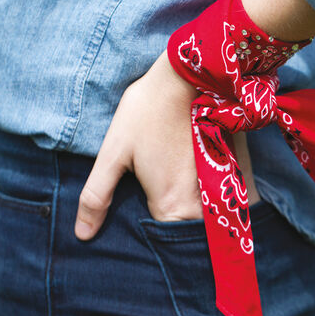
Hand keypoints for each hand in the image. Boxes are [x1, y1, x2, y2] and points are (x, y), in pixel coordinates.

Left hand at [74, 50, 260, 239]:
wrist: (189, 74)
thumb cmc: (147, 111)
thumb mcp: (114, 151)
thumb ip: (96, 197)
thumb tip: (82, 235)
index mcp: (170, 204)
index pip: (161, 241)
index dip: (148, 234)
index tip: (141, 218)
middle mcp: (201, 204)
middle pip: (185, 231)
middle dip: (172, 224)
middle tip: (159, 195)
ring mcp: (221, 188)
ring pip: (204, 217)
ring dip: (191, 211)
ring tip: (176, 182)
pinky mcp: (232, 172)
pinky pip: (218, 199)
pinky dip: (207, 196)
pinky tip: (192, 172)